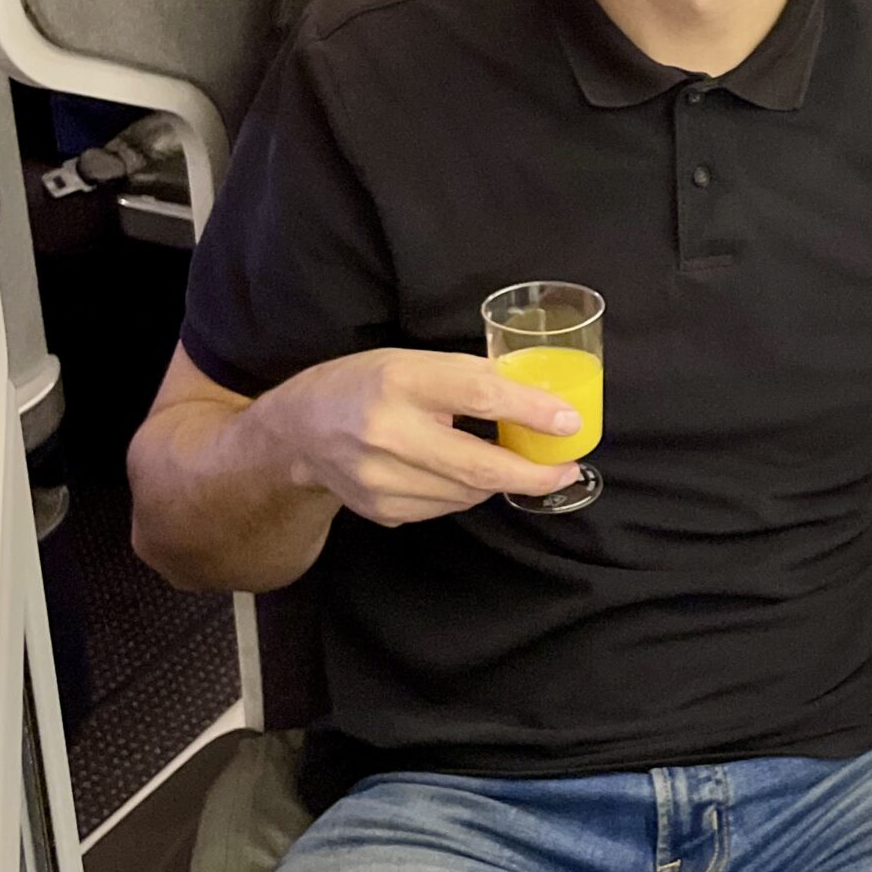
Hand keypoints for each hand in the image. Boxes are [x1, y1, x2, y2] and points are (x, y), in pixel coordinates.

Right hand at [259, 347, 583, 523]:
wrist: (301, 429)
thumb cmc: (367, 384)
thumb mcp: (413, 362)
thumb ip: (469, 377)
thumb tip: (536, 400)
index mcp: (400, 380)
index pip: (479, 396)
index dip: (531, 412)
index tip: (570, 423)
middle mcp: (386, 432)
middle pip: (479, 467)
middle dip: (532, 474)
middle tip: (566, 470)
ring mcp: (380, 479)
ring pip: (466, 493)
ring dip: (496, 482)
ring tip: (500, 462)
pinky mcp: (381, 509)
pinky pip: (444, 508)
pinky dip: (463, 492)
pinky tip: (452, 472)